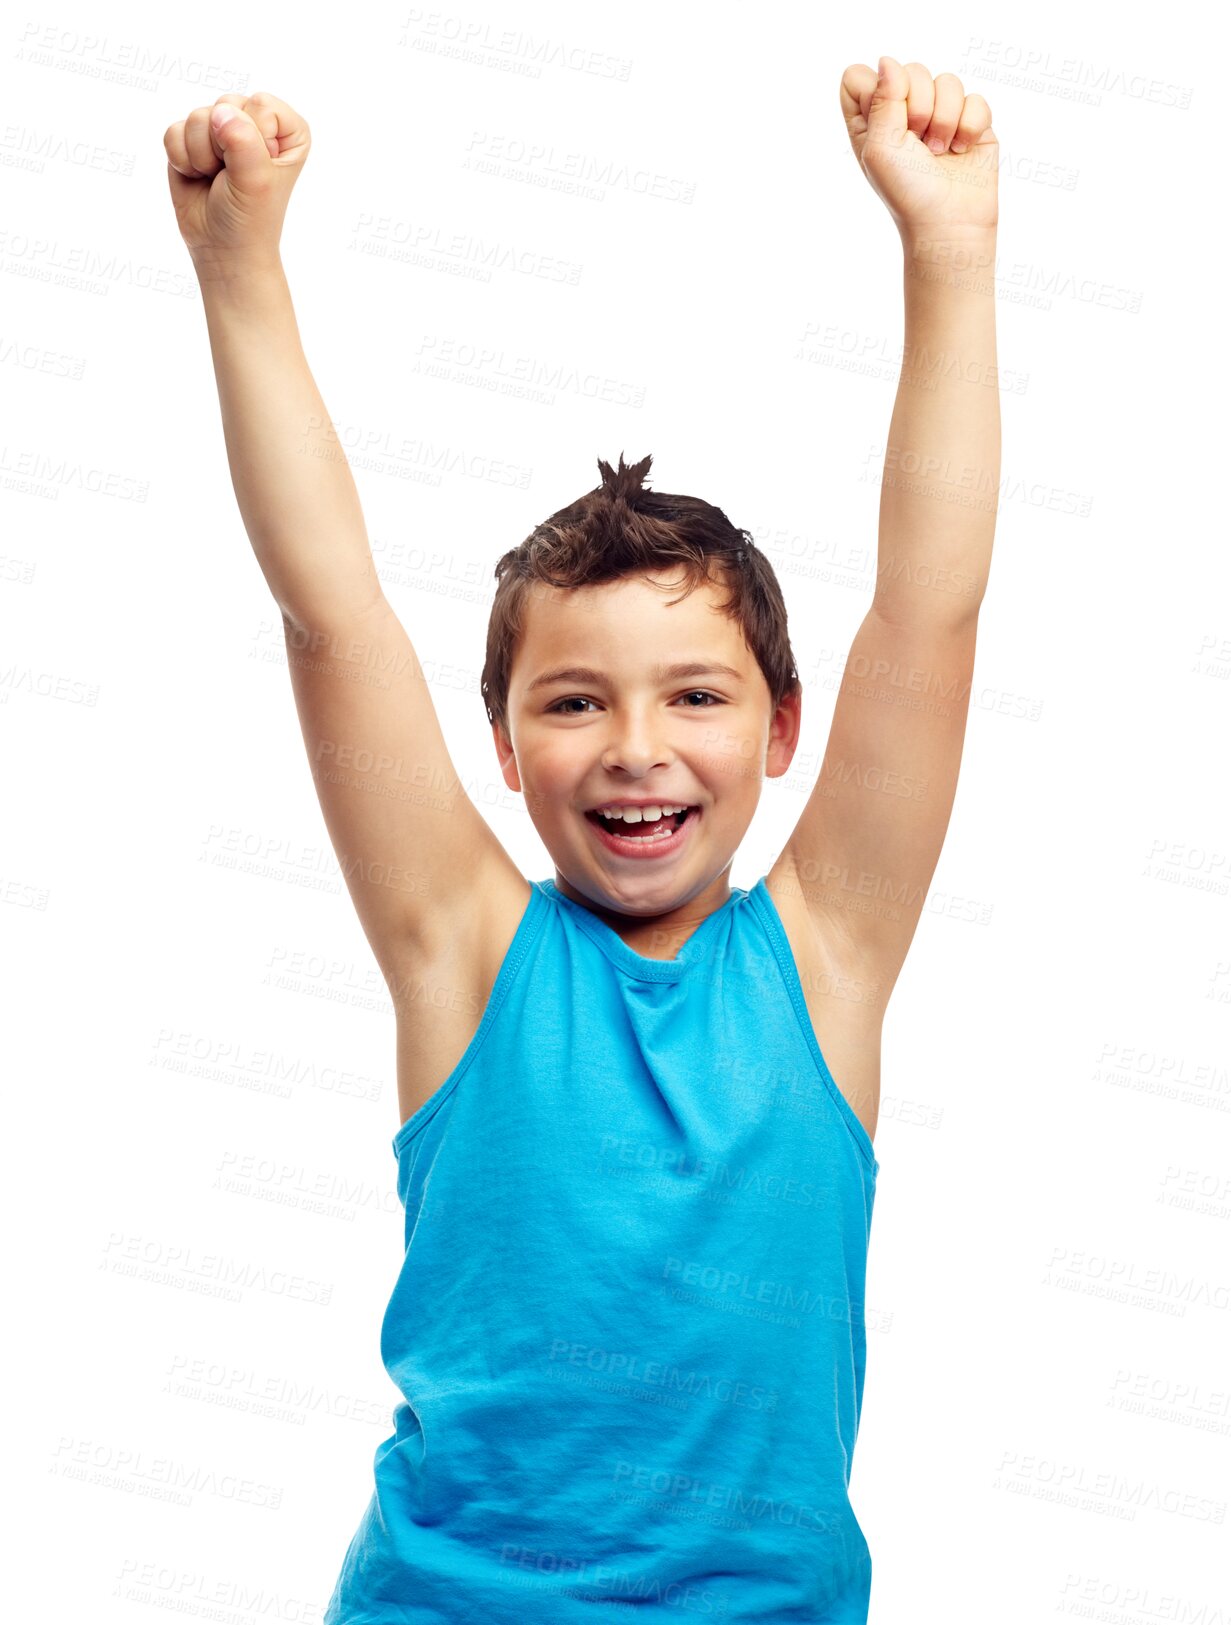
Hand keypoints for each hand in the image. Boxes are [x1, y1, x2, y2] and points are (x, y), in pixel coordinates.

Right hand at [163, 91, 310, 269]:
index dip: (254, 138)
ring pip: (197, 117)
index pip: (261, 105)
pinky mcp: (190, 139)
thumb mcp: (256, 180)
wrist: (221, 247)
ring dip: (201, 156)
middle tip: (232, 176)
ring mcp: (221, 128)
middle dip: (222, 146)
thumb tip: (219, 112)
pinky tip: (196, 176)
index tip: (258, 170)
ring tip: (215, 179)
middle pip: (226, 105)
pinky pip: (174, 131)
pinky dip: (181, 159)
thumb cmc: (250, 217)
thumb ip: (243, 140)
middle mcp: (254, 122)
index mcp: (287, 130)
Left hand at [839, 57, 996, 237]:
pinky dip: (969, 126)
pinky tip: (961, 151)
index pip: (860, 77)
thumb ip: (880, 99)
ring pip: (947, 80)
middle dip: (918, 106)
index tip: (886, 120)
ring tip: (939, 152)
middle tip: (918, 142)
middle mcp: (904, 114)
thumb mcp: (880, 147)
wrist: (949, 223)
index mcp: (870, 121)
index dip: (873, 90)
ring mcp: (939, 116)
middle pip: (910, 70)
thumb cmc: (908, 192)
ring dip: (945, 119)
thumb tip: (887, 61)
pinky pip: (975, 98)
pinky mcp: (971, 123)